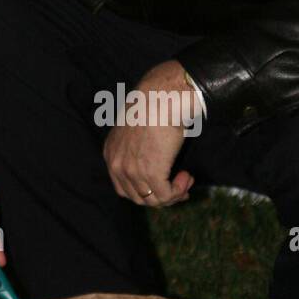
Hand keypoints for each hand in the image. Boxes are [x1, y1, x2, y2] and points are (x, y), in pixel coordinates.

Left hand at [103, 60, 197, 206]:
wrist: (161, 98)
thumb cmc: (153, 106)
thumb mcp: (135, 127)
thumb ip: (137, 145)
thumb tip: (154, 157)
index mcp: (110, 153)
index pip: (123, 187)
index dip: (145, 191)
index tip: (163, 185)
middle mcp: (116, 165)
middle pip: (137, 197)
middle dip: (160, 196)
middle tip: (180, 188)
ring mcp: (132, 171)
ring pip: (152, 200)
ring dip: (173, 194)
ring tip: (186, 179)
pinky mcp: (151, 173)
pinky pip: (166, 196)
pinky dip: (179, 191)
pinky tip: (187, 177)